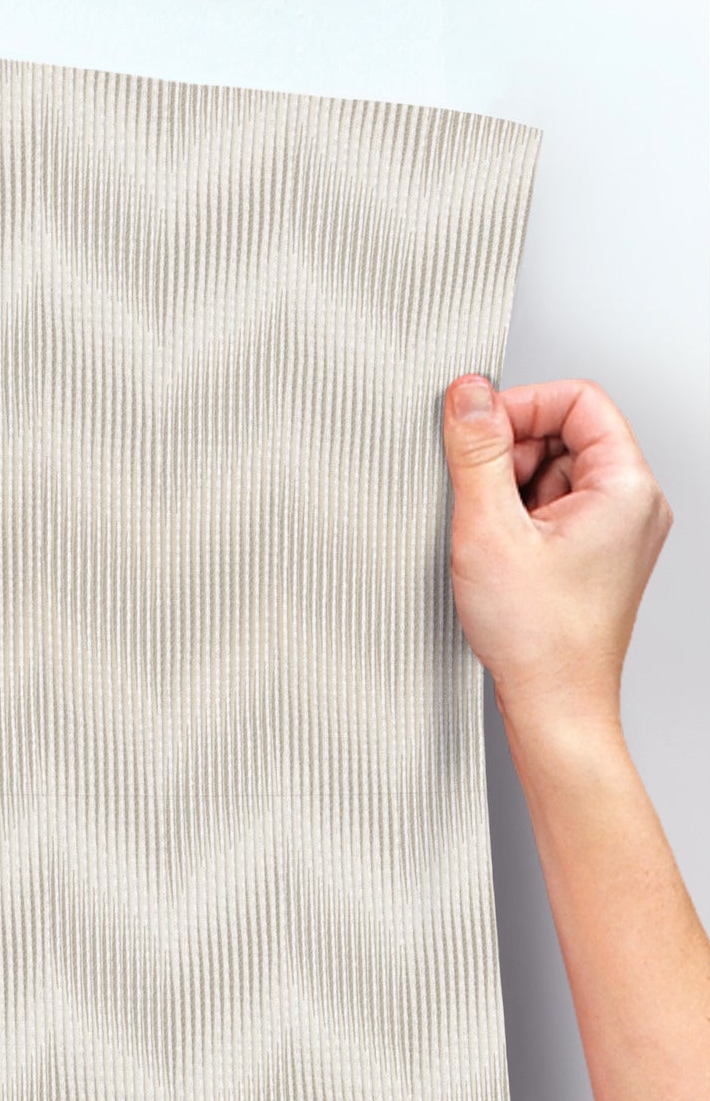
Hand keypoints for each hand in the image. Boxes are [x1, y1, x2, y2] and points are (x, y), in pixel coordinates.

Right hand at [441, 373, 673, 732]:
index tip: (475, 432)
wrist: (554, 705)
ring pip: (554, 474)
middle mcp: (632, 505)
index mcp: (625, 487)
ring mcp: (616, 533)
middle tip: (476, 496)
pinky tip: (497, 556)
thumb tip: (468, 395)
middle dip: (510, 455)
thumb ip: (476, 453)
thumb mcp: (489, 530)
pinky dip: (516, 521)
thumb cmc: (538, 638)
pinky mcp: (594, 557)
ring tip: (490, 539)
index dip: (520, 407)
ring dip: (509, 492)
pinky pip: (552, 511)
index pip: (578, 401)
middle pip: (565, 436)